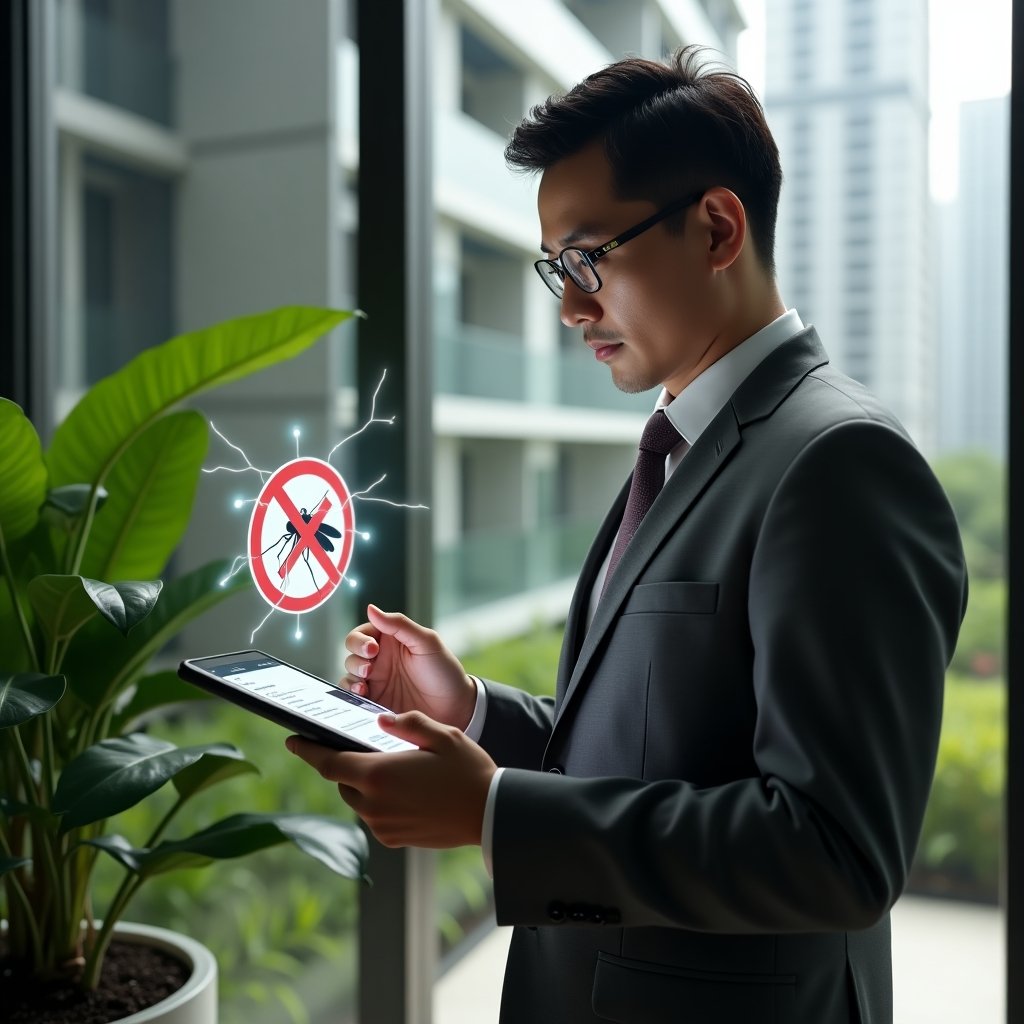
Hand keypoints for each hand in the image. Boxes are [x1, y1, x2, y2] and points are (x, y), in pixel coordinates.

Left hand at [285, 712, 496, 848]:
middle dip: (347, 763)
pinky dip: (379, 801)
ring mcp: (382, 826)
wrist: (491, 815)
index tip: (292, 740)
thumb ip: (407, 724)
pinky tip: (404, 789)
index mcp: (379, 774)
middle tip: (359, 746)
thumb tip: (380, 721)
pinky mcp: (393, 839)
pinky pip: (374, 816)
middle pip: (343, 781)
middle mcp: (373, 804)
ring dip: (365, 783)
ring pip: (358, 799)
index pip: (328, 763)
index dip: (307, 751)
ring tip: (390, 766)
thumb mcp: (442, 735)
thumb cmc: (468, 771)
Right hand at [343, 605, 476, 729]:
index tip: (373, 649)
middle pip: (352, 651)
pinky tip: (363, 695)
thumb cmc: (444, 671)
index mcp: (392, 640)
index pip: (363, 633)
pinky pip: (353, 695)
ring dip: (352, 676)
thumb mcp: (426, 642)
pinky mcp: (374, 701)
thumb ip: (399, 625)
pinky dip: (352, 693)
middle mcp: (381, 658)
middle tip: (369, 669)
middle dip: (356, 657)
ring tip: (365, 685)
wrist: (455, 707)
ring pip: (349, 672)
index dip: (361, 640)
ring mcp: (377, 680)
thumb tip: (371, 608)